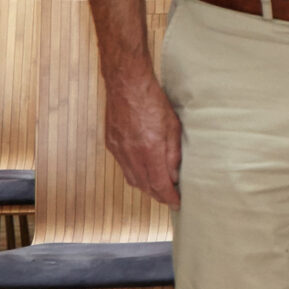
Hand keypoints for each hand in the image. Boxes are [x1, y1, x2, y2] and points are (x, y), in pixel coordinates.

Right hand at [104, 66, 182, 207]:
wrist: (127, 85)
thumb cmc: (153, 101)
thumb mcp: (173, 127)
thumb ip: (173, 153)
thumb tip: (174, 175)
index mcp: (149, 149)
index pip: (159, 183)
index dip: (169, 197)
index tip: (177, 203)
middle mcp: (131, 154)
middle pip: (144, 185)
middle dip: (158, 195)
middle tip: (170, 197)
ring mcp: (118, 150)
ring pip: (132, 179)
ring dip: (146, 187)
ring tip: (159, 188)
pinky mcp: (111, 144)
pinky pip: (123, 167)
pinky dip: (134, 174)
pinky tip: (143, 171)